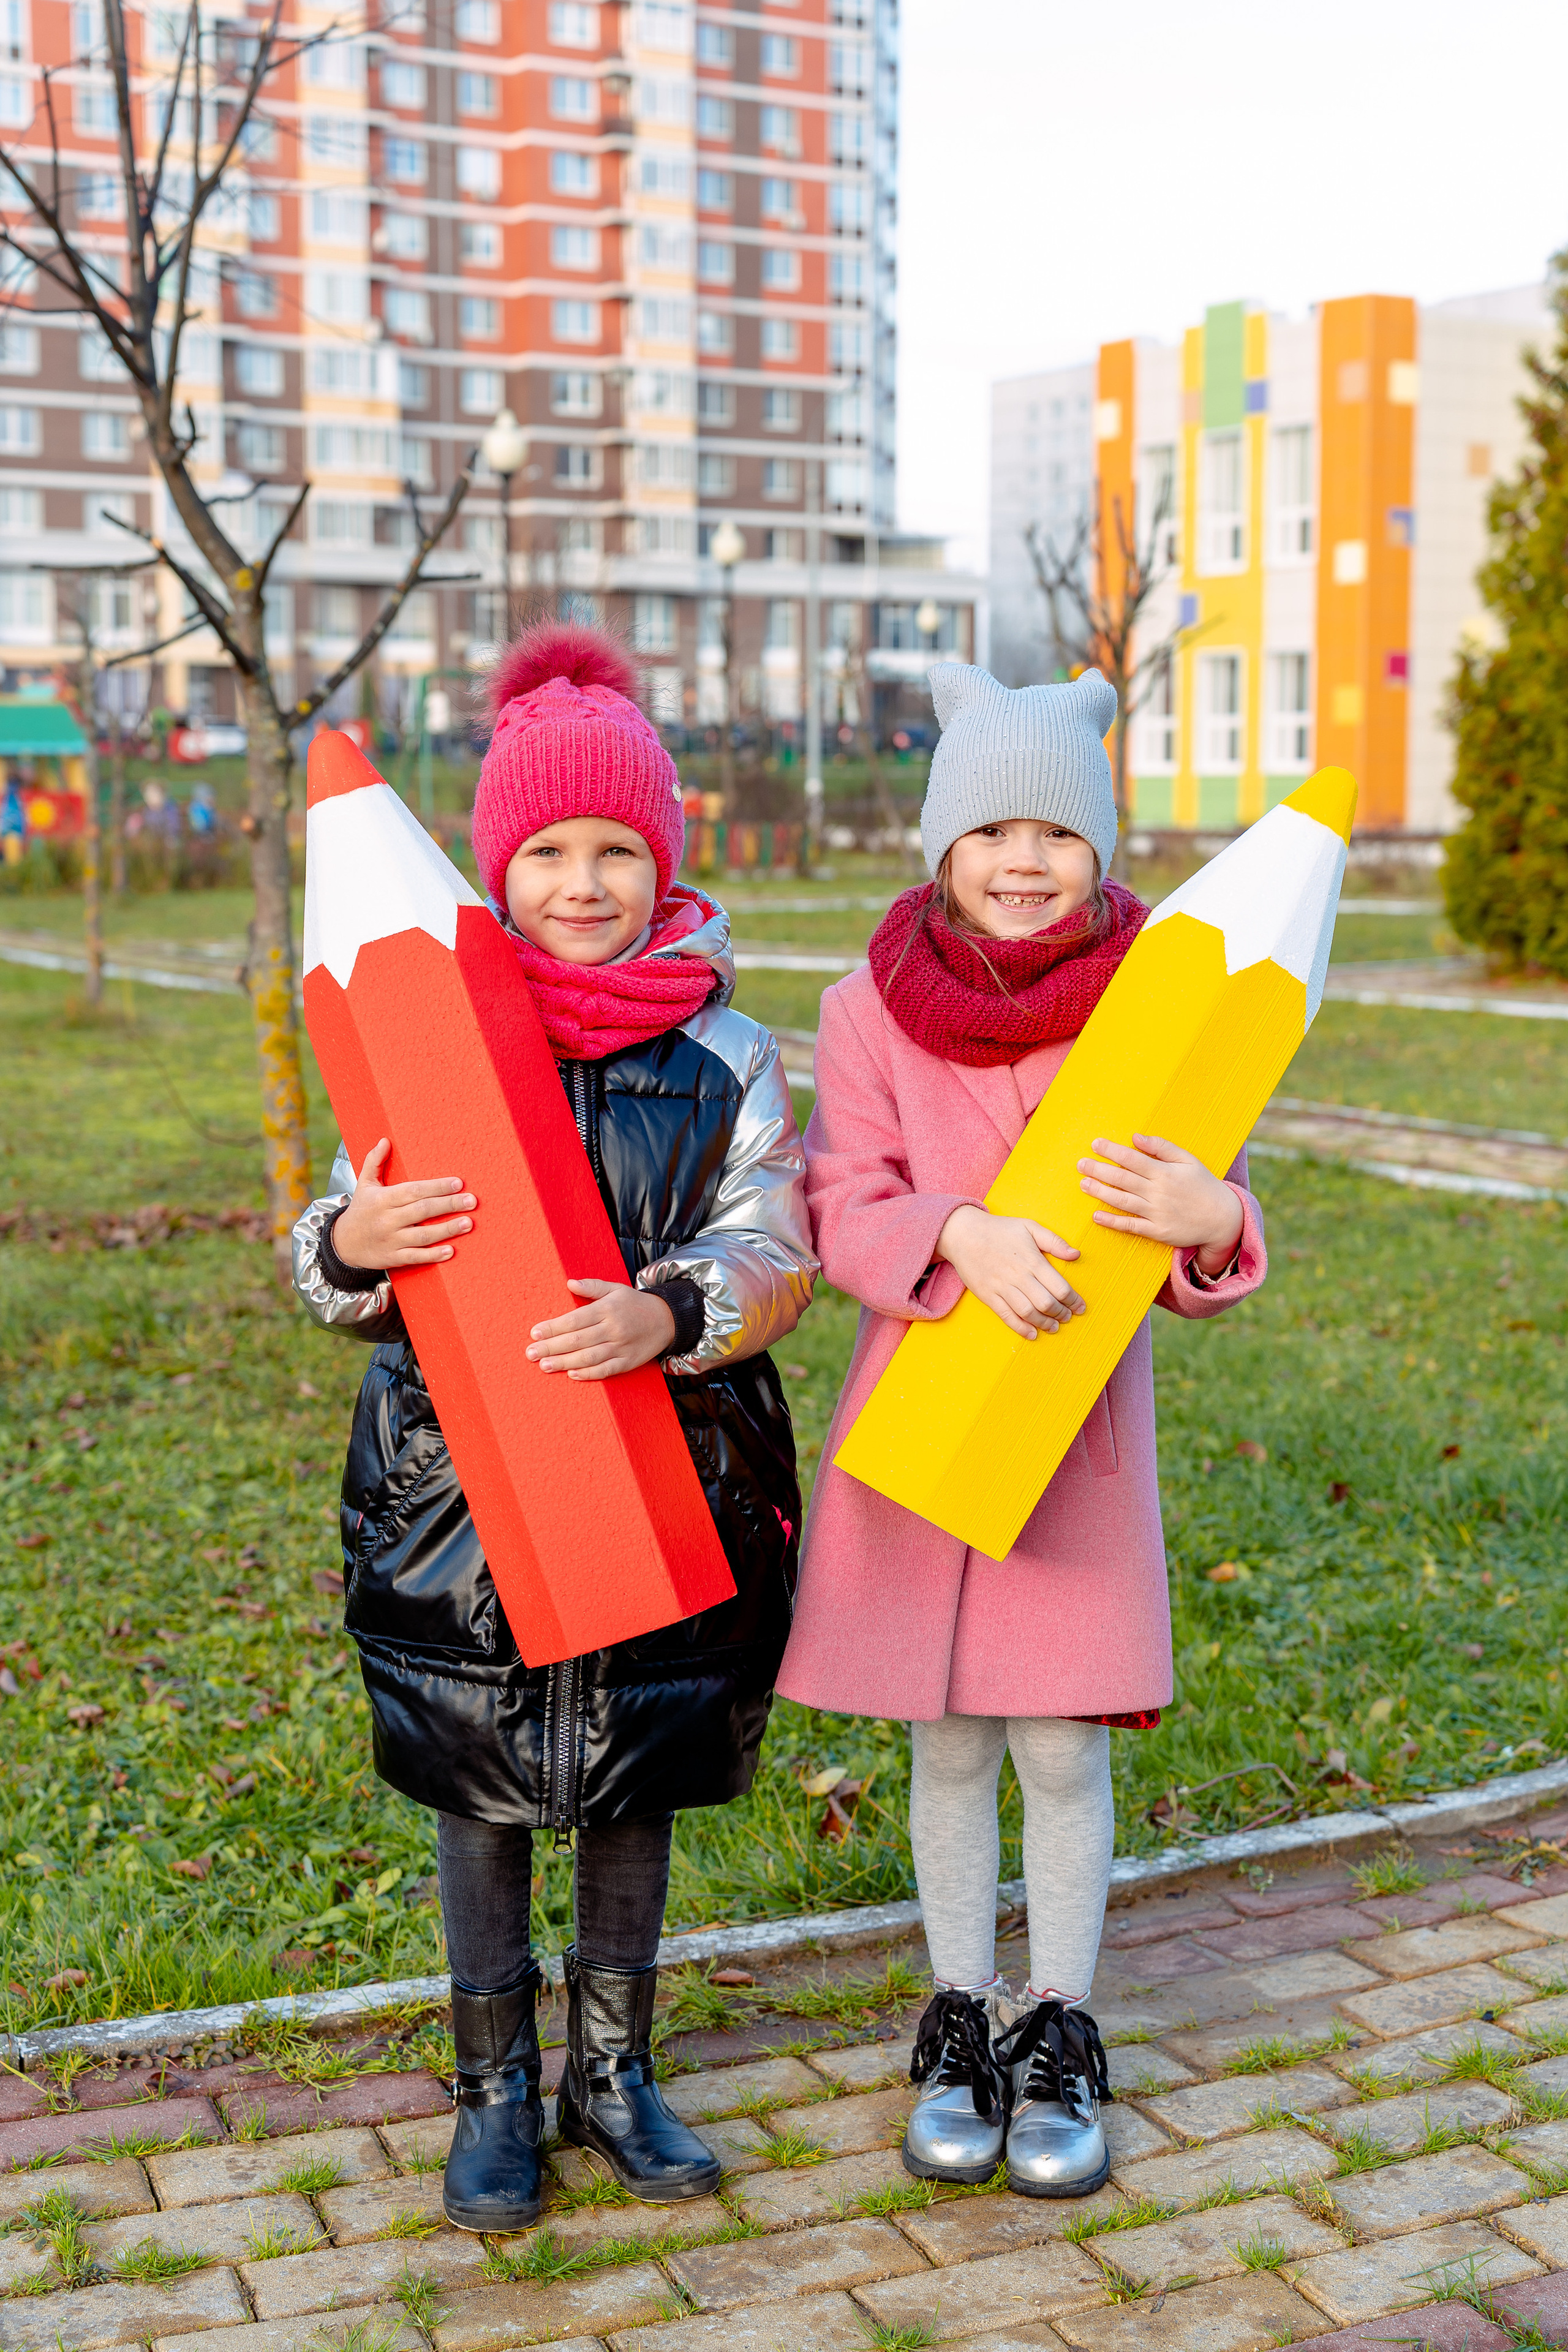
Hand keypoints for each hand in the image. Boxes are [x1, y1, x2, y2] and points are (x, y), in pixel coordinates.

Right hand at [331, 1138, 474, 1269]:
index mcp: (382, 1199)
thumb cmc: (361, 1210)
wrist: (343, 1244)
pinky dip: (433, 1255)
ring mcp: (391, 1240)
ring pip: (423, 1235)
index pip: (413, 1190)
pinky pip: (416, 1257)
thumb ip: (374, 1162)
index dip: (436, 1187)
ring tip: (468, 1222)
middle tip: (471, 1200)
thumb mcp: (364, 1184)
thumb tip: (385, 1140)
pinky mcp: (393, 1258)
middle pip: (422, 1210)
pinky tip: (451, 1251)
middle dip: (448, 1205)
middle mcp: (387, 1219)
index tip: (458, 1183)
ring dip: (447, 1229)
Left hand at [526, 1279, 676, 1379]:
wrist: (668, 1320)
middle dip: (551, 1347)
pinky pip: (606, 1370)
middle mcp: (614, 1328)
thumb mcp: (616, 1288)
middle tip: (531, 1353)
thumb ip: (592, 1287)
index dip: (553, 1327)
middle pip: (577, 1340)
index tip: (535, 1333)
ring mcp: (621, 1347)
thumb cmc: (635, 1304)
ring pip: (589, 1357)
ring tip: (545, 1366)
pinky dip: (589, 1374)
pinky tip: (572, 1374)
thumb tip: (569, 1282)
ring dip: (565, 1362)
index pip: (575, 1319)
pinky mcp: (628, 1362)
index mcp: (608, 1309)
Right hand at [933, 1205, 1084, 1340]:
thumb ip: (1054, 1241)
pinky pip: (1007, 1316)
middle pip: (1046, 1303)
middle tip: (1068, 1317)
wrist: (964, 1234)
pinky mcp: (988, 1296)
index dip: (1073, 1300)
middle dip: (1061, 1314)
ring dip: (1044, 1323)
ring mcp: (1002, 1287)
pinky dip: (1021, 1328)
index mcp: (1032, 1260)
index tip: (1080, 1307)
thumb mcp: (1029, 1227)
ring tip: (1053, 1327)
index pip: (1059, 1287)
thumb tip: (1076, 1255)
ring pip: (1028, 1312)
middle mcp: (1019, 1276)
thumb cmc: (999, 1229)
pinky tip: (1032, 1333)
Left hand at [1077, 1133, 1243, 1274]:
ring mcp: (1157, 1213)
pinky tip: (1096, 1216)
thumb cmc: (1203, 1186)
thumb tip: (1136, 1137)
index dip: (1112, 1151)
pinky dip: (1113, 1222)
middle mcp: (1158, 1193)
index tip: (1095, 1144)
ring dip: (1100, 1193)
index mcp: (1165, 1173)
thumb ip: (1162, 1147)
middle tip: (1080, 1164)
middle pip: (1122, 1179)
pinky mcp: (1157, 1232)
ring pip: (1122, 1201)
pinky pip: (1131, 1226)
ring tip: (1083, 1185)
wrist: (1222, 1219)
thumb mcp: (1188, 1161)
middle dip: (1099, 1170)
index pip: (1132, 1159)